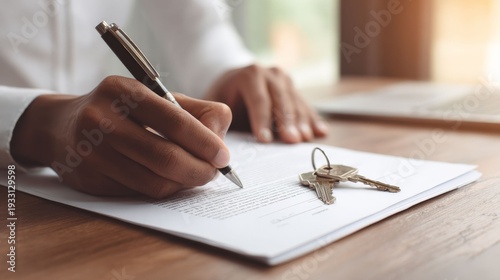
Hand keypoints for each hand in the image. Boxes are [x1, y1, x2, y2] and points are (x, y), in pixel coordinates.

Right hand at [10, 76, 231, 197]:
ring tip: (193, 175)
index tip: (223, 157)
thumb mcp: (155, 98)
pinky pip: (138, 193)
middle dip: (199, 170)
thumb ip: (195, 111)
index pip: (175, 120)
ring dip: (183, 184)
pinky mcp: (88, 178)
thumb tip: (221, 135)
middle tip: (213, 173)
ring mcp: (91, 152)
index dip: (205, 142)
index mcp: (124, 91)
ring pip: (153, 182)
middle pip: (166, 157)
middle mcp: (102, 119)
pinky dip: (161, 190)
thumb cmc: (121, 110)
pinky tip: (167, 180)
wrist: (61, 126)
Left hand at [205, 64, 327, 142]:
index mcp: (249, 75)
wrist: (234, 81)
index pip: (258, 100)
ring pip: (295, 103)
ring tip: (305, 139)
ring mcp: (285, 80)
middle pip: (281, 100)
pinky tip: (321, 132)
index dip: (262, 120)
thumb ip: (217, 120)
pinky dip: (312, 119)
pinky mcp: (294, 89)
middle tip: (291, 141)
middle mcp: (270, 74)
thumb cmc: (224, 98)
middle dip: (286, 122)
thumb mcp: (215, 105)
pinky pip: (305, 106)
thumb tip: (219, 142)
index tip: (264, 140)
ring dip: (302, 122)